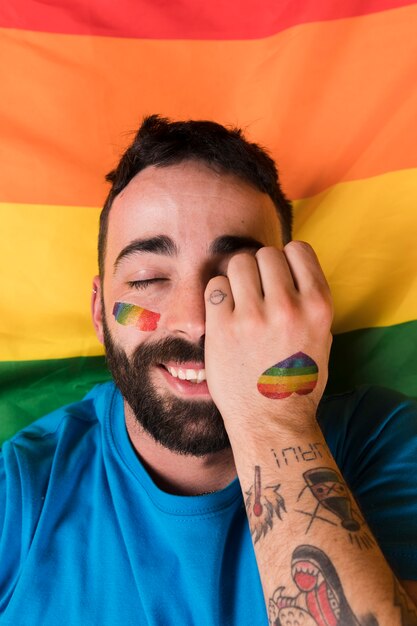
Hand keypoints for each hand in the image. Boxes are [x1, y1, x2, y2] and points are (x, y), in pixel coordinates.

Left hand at [204, 242, 332, 437]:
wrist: (271, 422)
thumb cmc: (298, 380)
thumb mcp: (322, 336)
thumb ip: (309, 299)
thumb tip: (289, 269)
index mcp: (318, 306)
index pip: (298, 249)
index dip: (286, 260)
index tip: (280, 277)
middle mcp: (288, 306)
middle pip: (265, 254)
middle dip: (260, 269)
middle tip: (256, 292)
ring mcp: (254, 317)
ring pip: (238, 263)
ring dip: (237, 278)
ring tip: (239, 301)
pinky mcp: (223, 328)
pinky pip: (215, 286)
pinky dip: (218, 296)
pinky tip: (224, 314)